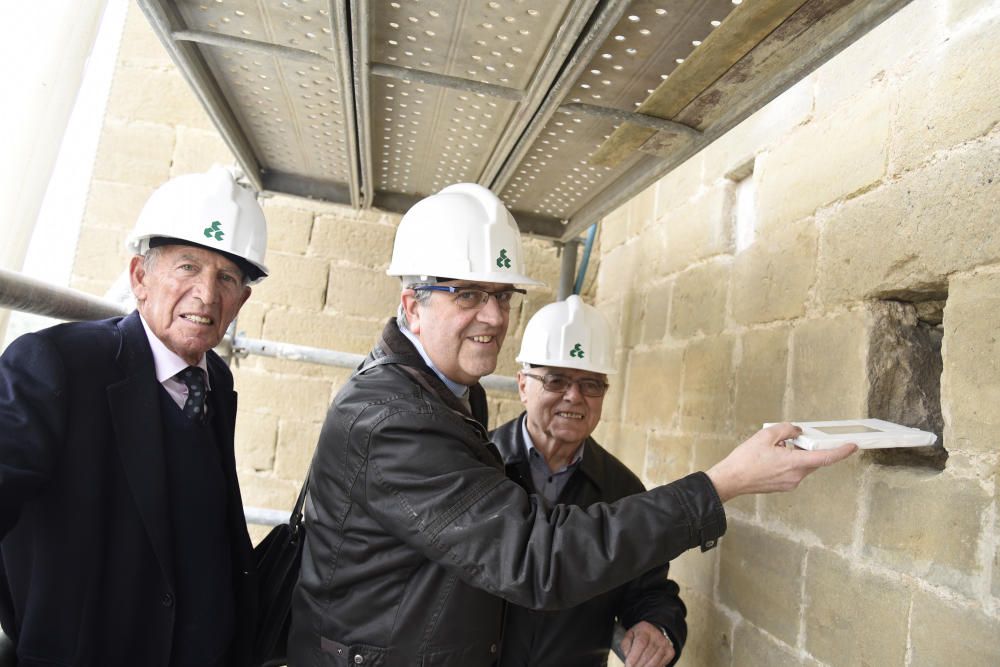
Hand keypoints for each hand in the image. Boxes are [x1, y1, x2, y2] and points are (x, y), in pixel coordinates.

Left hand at [620, 620, 675, 666]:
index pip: (641, 643)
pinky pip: (661, 664)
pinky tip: (647, 666)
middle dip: (638, 665)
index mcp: (645, 629)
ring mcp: (665, 644)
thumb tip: (627, 655)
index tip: (628, 665)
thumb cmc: (641, 635)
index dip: (634, 657)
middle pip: (647, 654)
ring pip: (654, 661)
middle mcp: (657, 636)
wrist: (654, 631)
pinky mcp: (670, 652)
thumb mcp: (630, 635)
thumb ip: (626, 644)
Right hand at [706, 422, 857, 501]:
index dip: (840, 452)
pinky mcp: (783, 486)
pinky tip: (772, 457)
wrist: (731, 480)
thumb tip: (796, 431)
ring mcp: (790, 483)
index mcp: (794, 463)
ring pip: (803, 466)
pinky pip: (794, 471)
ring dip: (796, 455)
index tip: (852, 446)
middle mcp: (796, 476)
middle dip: (808, 448)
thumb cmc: (745, 460)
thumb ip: (786, 430)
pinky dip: (789, 462)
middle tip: (795, 438)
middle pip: (813, 461)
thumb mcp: (765, 435)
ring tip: (776, 448)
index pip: (825, 457)